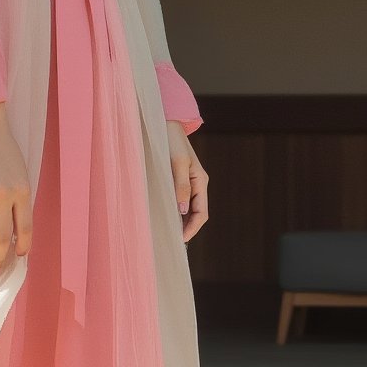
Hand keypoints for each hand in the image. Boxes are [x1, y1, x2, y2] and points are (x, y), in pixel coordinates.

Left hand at [166, 120, 207, 242]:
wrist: (165, 123)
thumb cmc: (171, 141)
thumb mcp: (177, 163)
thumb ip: (180, 186)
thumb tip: (181, 211)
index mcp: (201, 181)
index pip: (202, 212)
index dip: (192, 228)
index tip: (180, 240)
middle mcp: (197, 184)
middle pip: (196, 213)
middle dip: (187, 229)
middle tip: (171, 242)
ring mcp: (188, 182)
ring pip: (188, 209)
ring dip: (180, 222)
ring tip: (167, 234)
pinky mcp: (178, 179)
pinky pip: (179, 200)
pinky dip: (174, 211)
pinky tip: (164, 217)